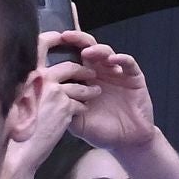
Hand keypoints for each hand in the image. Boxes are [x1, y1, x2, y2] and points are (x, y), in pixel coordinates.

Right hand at [0, 39, 82, 178]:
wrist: (16, 156)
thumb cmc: (13, 130)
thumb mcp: (16, 100)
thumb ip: (27, 84)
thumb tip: (36, 73)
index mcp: (27, 74)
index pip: (41, 46)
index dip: (55, 38)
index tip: (64, 36)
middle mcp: (41, 79)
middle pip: (69, 66)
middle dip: (82, 70)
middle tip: (90, 74)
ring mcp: (54, 92)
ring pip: (80, 83)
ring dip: (88, 88)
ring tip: (93, 92)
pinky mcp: (66, 107)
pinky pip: (81, 100)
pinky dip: (83, 105)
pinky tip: (83, 110)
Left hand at [57, 34, 159, 156]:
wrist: (126, 141)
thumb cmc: (101, 131)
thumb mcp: (76, 122)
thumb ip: (64, 108)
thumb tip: (45, 98)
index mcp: (85, 82)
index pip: (74, 60)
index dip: (64, 51)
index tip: (50, 45)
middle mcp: (100, 74)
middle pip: (90, 50)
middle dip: (79, 41)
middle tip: (67, 36)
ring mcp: (118, 74)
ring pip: (107, 54)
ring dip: (98, 50)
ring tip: (88, 52)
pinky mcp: (134, 77)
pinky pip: (128, 63)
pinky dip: (122, 59)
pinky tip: (114, 60)